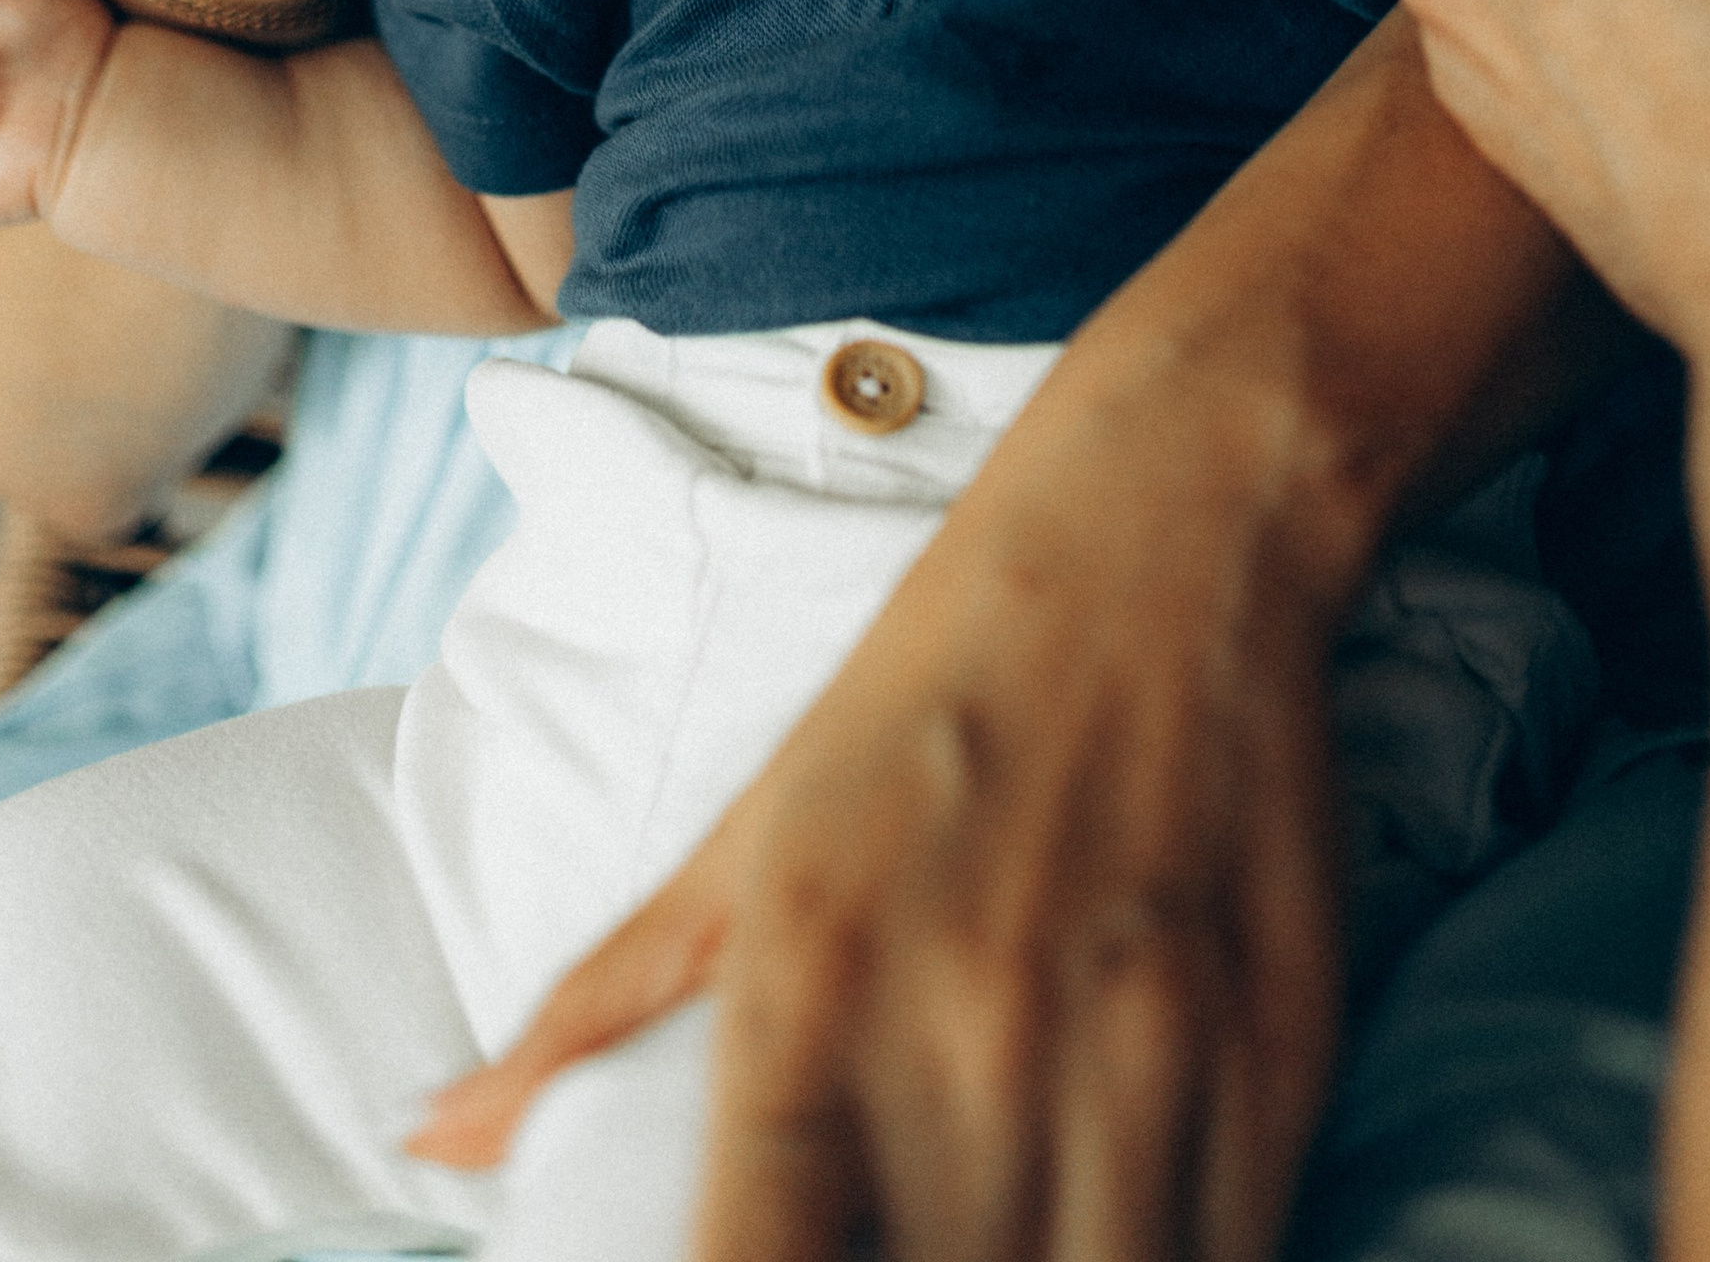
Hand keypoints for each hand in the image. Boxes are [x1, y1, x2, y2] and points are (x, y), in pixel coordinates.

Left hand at [409, 323, 1348, 1261]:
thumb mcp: (752, 826)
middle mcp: (967, 1033)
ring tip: (989, 1242)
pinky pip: (1224, 1261)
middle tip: (884, 1244)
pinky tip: (1101, 1232)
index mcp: (810, 979)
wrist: (1171, 522)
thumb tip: (435, 1138)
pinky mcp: (1274, 1062)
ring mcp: (1137, 1056)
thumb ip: (601, 1005)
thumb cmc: (942, 678)